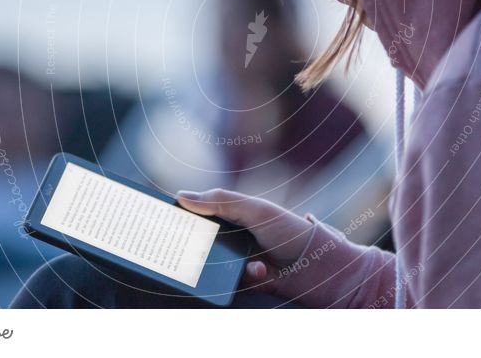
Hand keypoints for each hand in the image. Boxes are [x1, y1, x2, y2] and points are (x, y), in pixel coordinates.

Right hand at [176, 188, 313, 293]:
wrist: (320, 268)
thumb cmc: (289, 231)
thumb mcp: (256, 209)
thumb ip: (220, 200)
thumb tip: (181, 196)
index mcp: (233, 216)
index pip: (200, 214)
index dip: (181, 216)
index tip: (160, 219)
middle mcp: (233, 238)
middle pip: (200, 242)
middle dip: (192, 246)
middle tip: (176, 248)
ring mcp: (238, 261)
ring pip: (211, 266)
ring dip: (220, 264)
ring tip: (238, 259)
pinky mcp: (245, 284)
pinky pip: (228, 284)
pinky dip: (243, 277)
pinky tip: (260, 272)